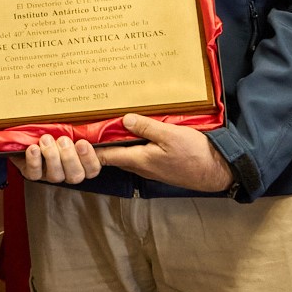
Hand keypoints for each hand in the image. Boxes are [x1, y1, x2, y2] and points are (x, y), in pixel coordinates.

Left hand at [11, 133, 101, 183]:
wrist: (35, 131)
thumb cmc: (62, 129)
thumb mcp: (80, 129)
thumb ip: (92, 133)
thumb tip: (113, 129)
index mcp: (84, 163)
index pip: (92, 169)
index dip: (88, 159)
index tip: (82, 143)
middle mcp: (69, 172)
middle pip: (75, 175)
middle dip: (69, 157)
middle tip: (63, 140)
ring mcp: (52, 174)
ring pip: (56, 176)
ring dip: (51, 157)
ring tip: (46, 140)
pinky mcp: (34, 172)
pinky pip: (34, 174)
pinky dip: (34, 162)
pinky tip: (33, 148)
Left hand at [96, 113, 234, 192]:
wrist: (217, 171)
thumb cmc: (195, 154)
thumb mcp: (170, 135)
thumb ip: (146, 127)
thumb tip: (123, 120)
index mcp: (138, 160)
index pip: (105, 156)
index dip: (88, 149)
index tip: (73, 139)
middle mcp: (140, 166)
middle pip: (113, 155)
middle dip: (99, 143)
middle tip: (87, 124)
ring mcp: (150, 167)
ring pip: (126, 153)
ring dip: (116, 142)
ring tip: (107, 124)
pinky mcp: (159, 165)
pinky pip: (139, 153)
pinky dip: (132, 142)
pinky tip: (133, 131)